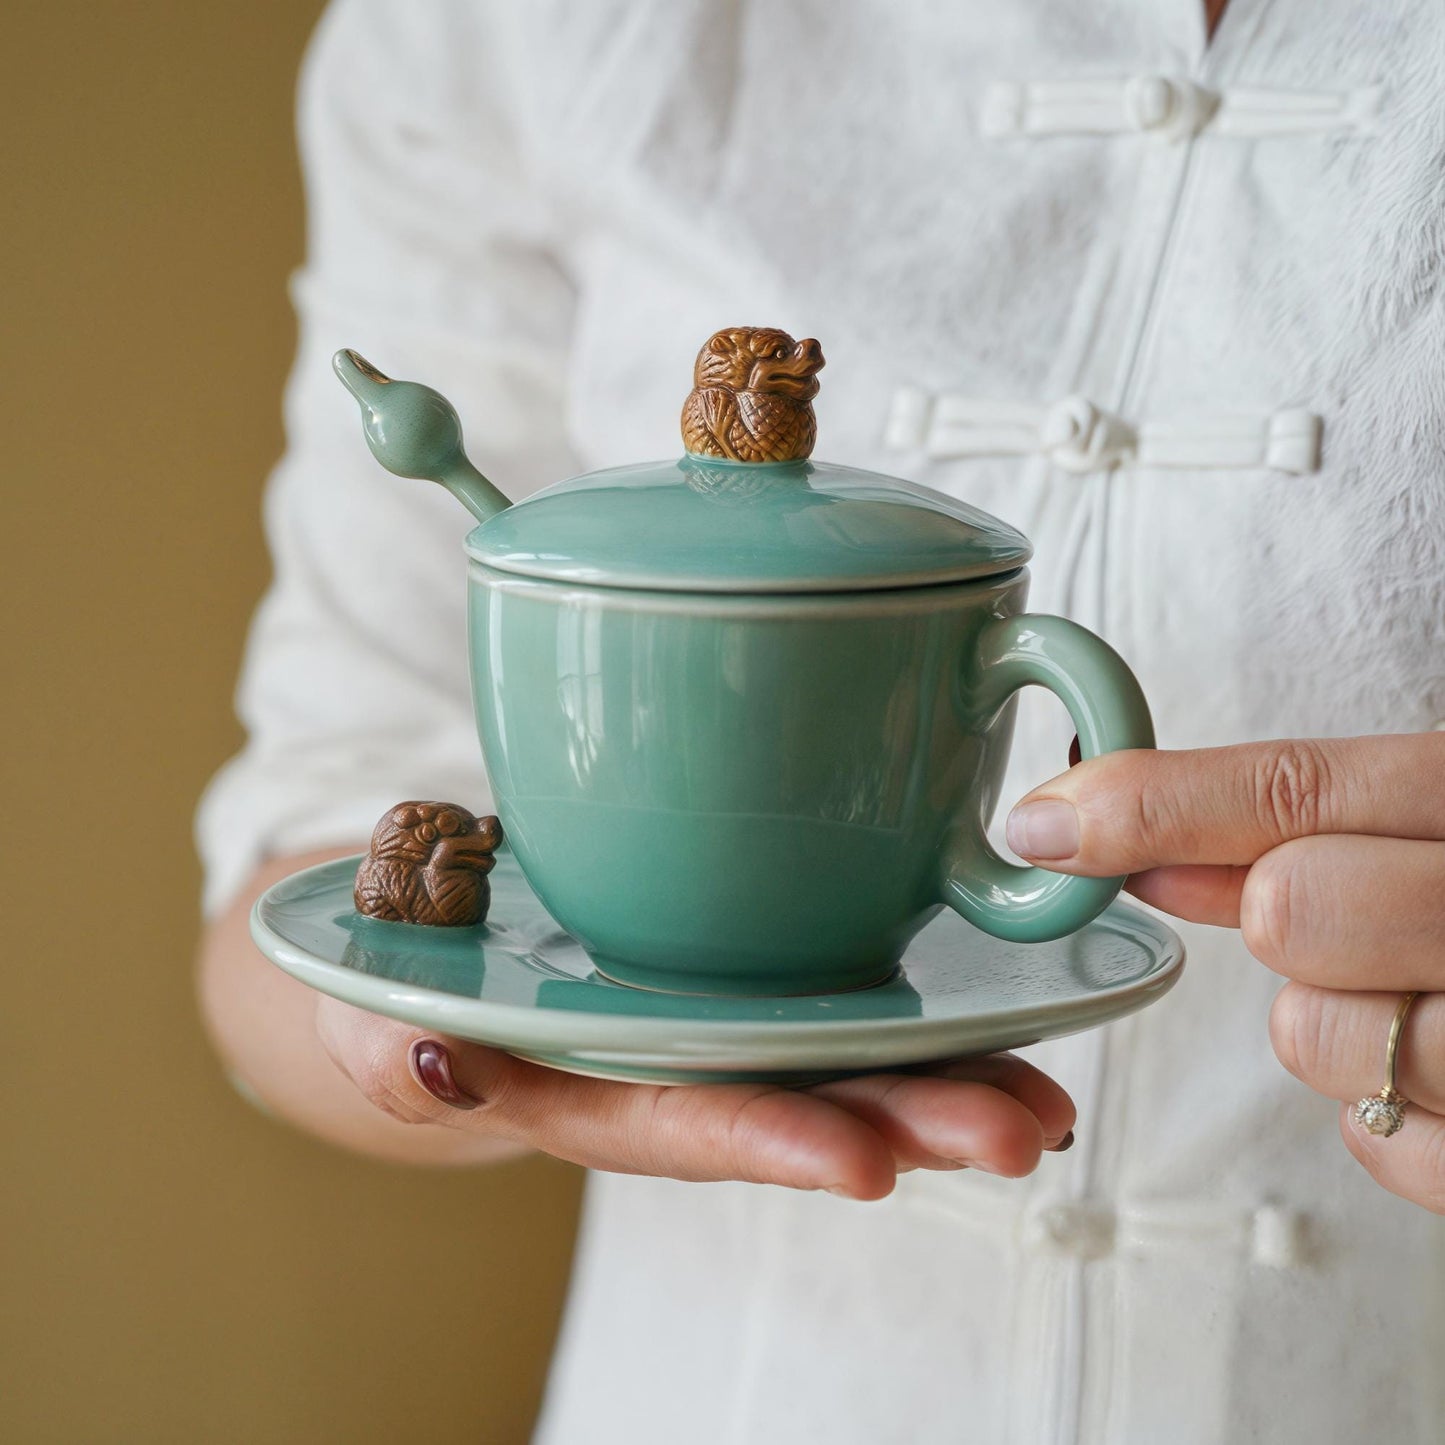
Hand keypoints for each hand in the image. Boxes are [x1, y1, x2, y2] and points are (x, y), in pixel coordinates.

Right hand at [315, 998, 1075, 1199]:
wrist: (446, 916)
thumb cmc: (402, 971)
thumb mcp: (369, 1002)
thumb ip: (378, 1045)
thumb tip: (431, 1074)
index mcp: (589, 1090)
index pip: (684, 1126)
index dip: (770, 1146)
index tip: (863, 1163)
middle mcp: (673, 1065)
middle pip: (797, 1103)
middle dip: (909, 1125)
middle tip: (1021, 1132)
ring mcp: (718, 1017)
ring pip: (842, 1055)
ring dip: (948, 1078)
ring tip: (1046, 1096)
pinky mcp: (745, 962)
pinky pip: (840, 986)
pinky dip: (924, 1004)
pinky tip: (1006, 1006)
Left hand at [1006, 734, 1444, 1212]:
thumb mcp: (1437, 824)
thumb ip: (1293, 821)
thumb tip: (1111, 827)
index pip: (1291, 787)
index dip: (1151, 802)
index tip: (1046, 822)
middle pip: (1294, 910)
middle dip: (1283, 919)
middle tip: (1342, 919)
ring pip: (1321, 1036)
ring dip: (1341, 1027)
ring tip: (1422, 1000)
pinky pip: (1383, 1151)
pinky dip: (1390, 1124)